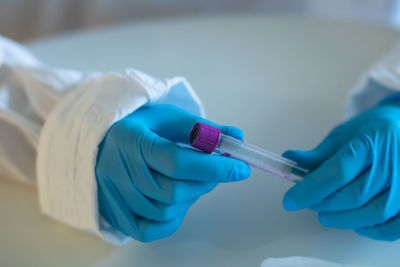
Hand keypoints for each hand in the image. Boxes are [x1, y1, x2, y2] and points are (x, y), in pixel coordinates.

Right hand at [95, 104, 249, 241]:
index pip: (178, 162)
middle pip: (173, 191)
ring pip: (165, 211)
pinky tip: (175, 200)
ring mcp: (112, 195)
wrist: (103, 139)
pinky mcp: (113, 213)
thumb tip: (237, 138)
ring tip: (189, 180)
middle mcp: (117, 170)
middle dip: (204, 182)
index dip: (214, 168)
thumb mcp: (169, 118)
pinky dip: (170, 219)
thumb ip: (202, 130)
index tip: (240, 168)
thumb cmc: (140, 127)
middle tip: (213, 171)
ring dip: (189, 198)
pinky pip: (149, 229)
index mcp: (131, 140)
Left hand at [282, 96, 399, 240]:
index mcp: (368, 144)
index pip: (336, 173)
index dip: (310, 190)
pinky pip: (394, 226)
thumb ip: (317, 154)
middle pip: (351, 196)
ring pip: (371, 213)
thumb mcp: (341, 135)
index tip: (290, 200)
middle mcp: (390, 164)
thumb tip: (289, 160)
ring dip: (342, 218)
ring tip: (326, 213)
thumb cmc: (371, 131)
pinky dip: (374, 230)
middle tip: (308, 202)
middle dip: (322, 204)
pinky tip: (357, 223)